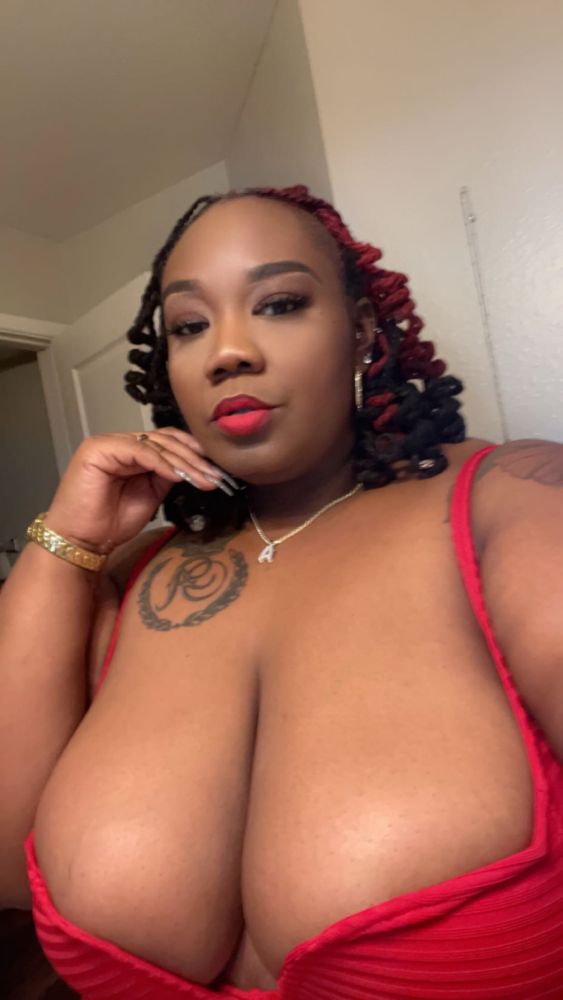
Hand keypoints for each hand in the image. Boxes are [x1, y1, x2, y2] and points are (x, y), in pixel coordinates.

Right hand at [43, 428, 237, 551]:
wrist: (81, 542)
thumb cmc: (109, 523)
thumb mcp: (150, 496)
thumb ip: (167, 477)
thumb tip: (195, 468)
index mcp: (131, 451)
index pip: (169, 442)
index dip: (195, 454)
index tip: (218, 473)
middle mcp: (119, 442)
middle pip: (166, 440)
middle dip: (195, 459)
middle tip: (216, 477)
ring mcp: (108, 442)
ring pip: (156, 444)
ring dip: (184, 462)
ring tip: (204, 479)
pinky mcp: (98, 449)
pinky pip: (140, 451)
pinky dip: (163, 463)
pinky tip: (179, 476)